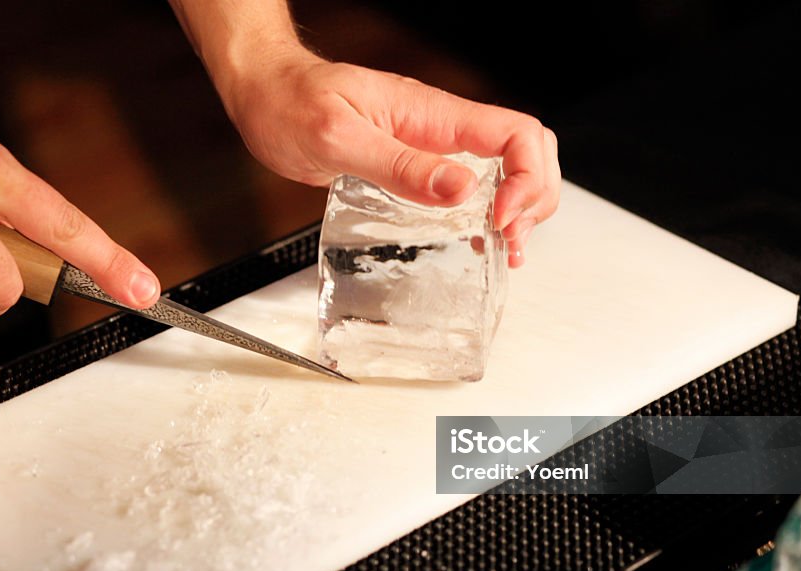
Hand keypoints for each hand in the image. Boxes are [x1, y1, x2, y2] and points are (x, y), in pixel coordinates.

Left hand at [220, 47, 560, 266]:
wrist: (265, 94)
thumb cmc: (291, 104)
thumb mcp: (339, 138)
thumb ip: (399, 165)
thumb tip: (460, 188)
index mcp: (433, 115)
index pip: (515, 134)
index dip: (526, 178)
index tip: (502, 219)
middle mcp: (441, 129)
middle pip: (527, 150)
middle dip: (535, 196)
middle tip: (510, 239)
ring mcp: (432, 147)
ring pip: (506, 168)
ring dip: (520, 208)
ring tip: (508, 246)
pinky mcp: (415, 165)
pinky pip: (471, 185)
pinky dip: (488, 213)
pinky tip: (480, 239)